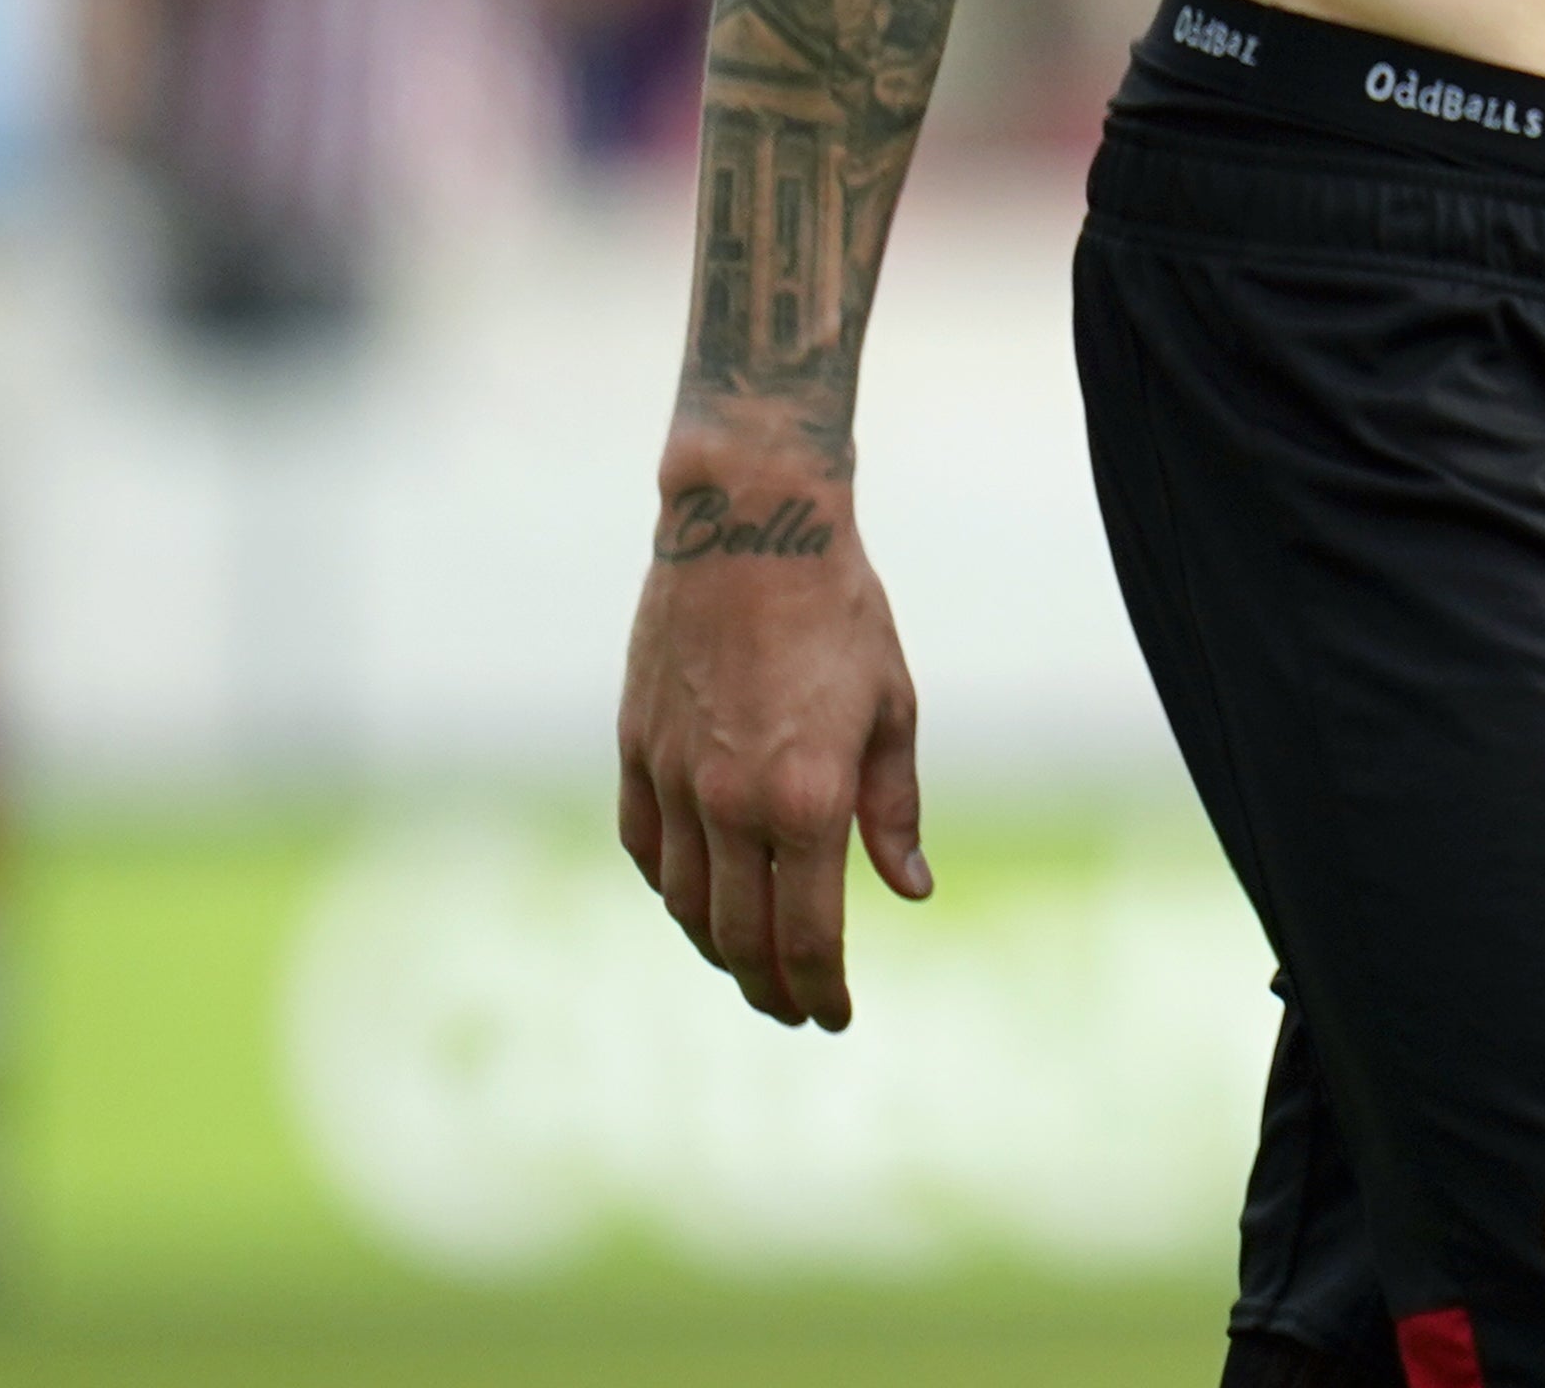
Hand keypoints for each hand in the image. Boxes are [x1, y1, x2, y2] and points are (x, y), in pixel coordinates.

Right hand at [615, 470, 930, 1027]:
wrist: (750, 529)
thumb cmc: (840, 613)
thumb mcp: (892, 706)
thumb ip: (893, 809)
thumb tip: (909, 892)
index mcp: (806, 796)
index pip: (807, 932)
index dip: (822, 988)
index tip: (836, 1016)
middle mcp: (730, 801)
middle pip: (740, 937)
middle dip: (771, 989)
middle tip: (798, 1011)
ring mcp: (673, 779)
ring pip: (686, 904)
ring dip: (719, 951)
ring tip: (753, 971)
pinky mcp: (636, 753)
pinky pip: (646, 851)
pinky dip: (672, 892)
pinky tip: (698, 904)